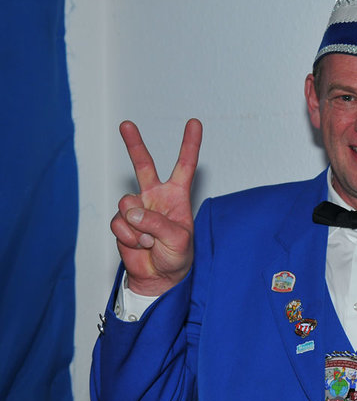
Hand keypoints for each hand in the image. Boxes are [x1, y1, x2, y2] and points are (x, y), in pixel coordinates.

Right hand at [109, 119, 201, 295]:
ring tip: (150, 241)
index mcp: (178, 196)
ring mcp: (137, 208)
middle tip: (125, 124)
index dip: (190, 144)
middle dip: (134, 144)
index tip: (194, 122)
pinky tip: (139, 245)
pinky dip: (129, 237)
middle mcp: (156, 197)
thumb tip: (132, 211)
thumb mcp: (178, 240)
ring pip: (127, 204)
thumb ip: (157, 223)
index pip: (185, 166)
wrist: (158, 277)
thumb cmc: (177, 257)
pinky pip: (119, 223)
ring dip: (139, 227)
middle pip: (144, 166)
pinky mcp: (123, 222)